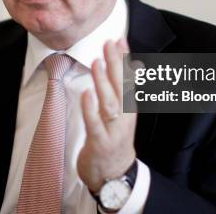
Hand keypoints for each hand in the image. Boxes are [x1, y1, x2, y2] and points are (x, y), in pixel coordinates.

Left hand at [77, 38, 136, 192]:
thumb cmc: (114, 139)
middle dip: (115, 63)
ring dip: (103, 81)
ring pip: (109, 102)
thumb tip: (129, 66)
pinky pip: (95, 123)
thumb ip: (122, 90)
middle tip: (108, 43)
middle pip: (121, 86)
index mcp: (129, 108)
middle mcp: (124, 116)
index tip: (119, 39)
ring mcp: (113, 130)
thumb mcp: (122, 114)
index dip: (124, 59)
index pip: (128, 78)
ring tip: (96, 62)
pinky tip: (86, 93)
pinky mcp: (100, 142)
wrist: (115, 175)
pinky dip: (91, 108)